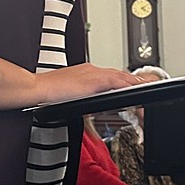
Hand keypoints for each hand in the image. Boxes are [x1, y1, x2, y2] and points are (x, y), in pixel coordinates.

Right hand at [0, 58, 143, 110]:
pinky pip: (116, 81)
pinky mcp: (93, 80)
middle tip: (147, 87)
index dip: (123, 81)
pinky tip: (137, 89)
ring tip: (148, 88)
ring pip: (121, 76)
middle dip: (133, 81)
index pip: (110, 76)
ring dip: (134, 83)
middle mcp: (91, 70)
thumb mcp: (69, 99)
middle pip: (118, 75)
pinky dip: (128, 84)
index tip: (134, 87)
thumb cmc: (47, 95)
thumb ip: (80, 102)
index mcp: (85, 73)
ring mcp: (92, 73)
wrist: (36, 89)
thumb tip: (87, 114)